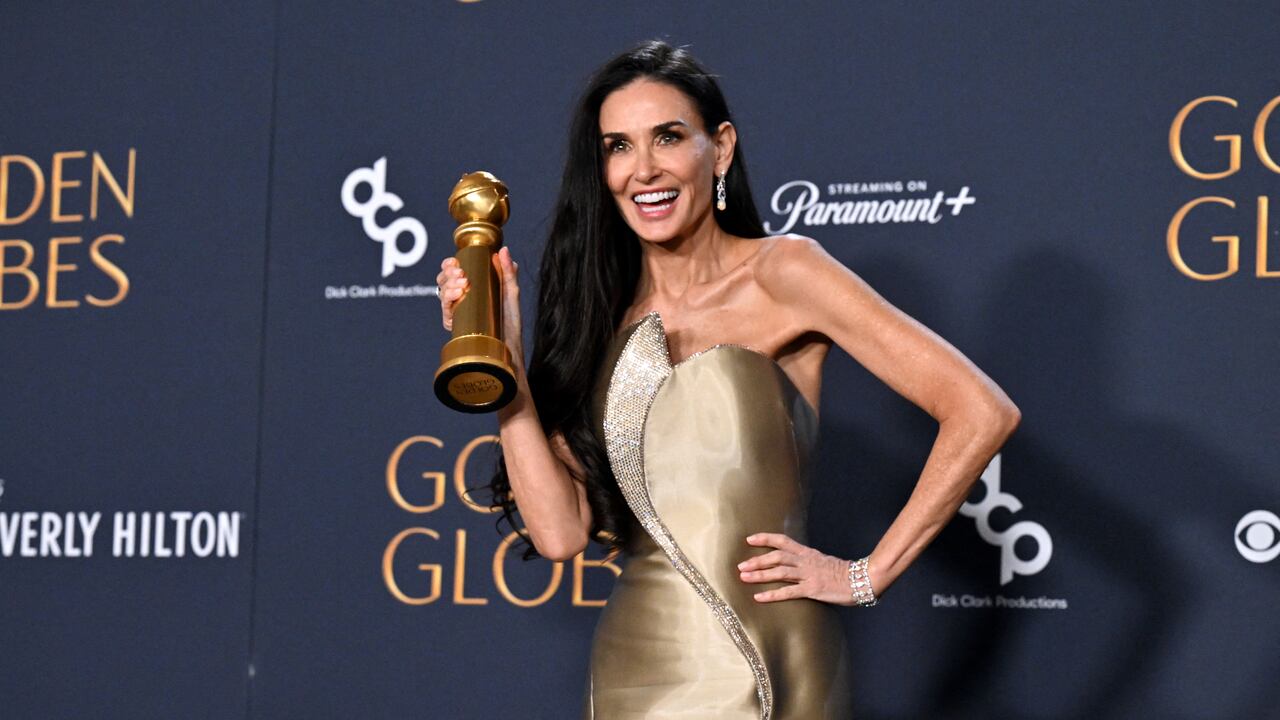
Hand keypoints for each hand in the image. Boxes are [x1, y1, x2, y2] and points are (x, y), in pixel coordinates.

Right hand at [436, 247, 524, 367]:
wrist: (509, 345)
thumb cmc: (510, 320)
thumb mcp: (511, 291)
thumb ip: (508, 271)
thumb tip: (503, 250)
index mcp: (470, 287)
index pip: (452, 272)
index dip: (449, 264)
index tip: (455, 261)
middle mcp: (460, 298)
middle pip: (443, 280)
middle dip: (448, 273)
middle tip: (460, 272)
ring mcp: (456, 311)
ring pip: (442, 293)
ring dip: (448, 284)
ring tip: (463, 283)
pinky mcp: (455, 325)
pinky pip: (445, 310)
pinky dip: (448, 299)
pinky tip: (457, 294)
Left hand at [738, 532, 865, 605]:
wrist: (862, 579)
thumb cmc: (843, 572)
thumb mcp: (823, 561)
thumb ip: (808, 561)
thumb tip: (793, 563)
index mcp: (808, 553)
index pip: (783, 541)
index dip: (765, 538)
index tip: (749, 539)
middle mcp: (806, 561)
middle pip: (776, 557)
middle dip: (757, 560)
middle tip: (740, 566)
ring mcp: (809, 575)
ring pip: (779, 573)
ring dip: (760, 575)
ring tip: (744, 578)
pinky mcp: (813, 590)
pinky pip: (789, 592)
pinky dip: (772, 595)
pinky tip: (759, 597)